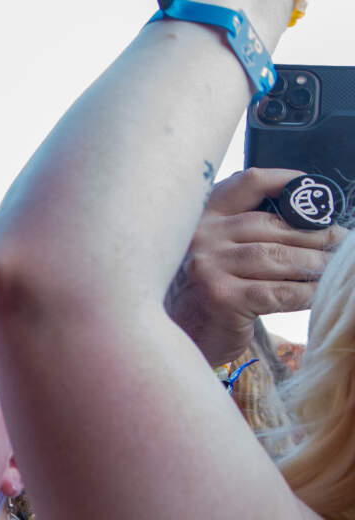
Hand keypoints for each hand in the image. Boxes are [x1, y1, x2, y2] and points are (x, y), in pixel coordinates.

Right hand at [166, 168, 344, 364]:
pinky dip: (305, 293)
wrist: (182, 338)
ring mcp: (208, 266)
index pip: (248, 183)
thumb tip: (316, 221)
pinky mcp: (222, 297)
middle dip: (315, 234)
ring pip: (278, 256)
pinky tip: (316, 294)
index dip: (287, 181)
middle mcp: (201, 236)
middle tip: (340, 242)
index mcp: (203, 217)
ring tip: (332, 269)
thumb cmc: (210, 293)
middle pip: (272, 224)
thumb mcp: (219, 252)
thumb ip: (248, 230)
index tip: (317, 195)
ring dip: (315, 264)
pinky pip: (279, 291)